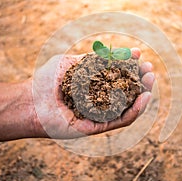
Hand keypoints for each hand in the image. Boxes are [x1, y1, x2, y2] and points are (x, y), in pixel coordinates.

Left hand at [32, 48, 154, 138]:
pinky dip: (134, 110)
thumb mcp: (72, 63)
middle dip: (140, 79)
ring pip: (128, 107)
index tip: (138, 53)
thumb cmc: (47, 81)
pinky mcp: (98, 127)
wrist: (30, 102)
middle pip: (127, 92)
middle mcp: (99, 100)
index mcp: (94, 86)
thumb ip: (93, 59)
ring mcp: (100, 114)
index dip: (130, 65)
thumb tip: (116, 53)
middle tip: (150, 69)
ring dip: (143, 94)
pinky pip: (121, 119)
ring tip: (151, 80)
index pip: (118, 76)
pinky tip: (143, 97)